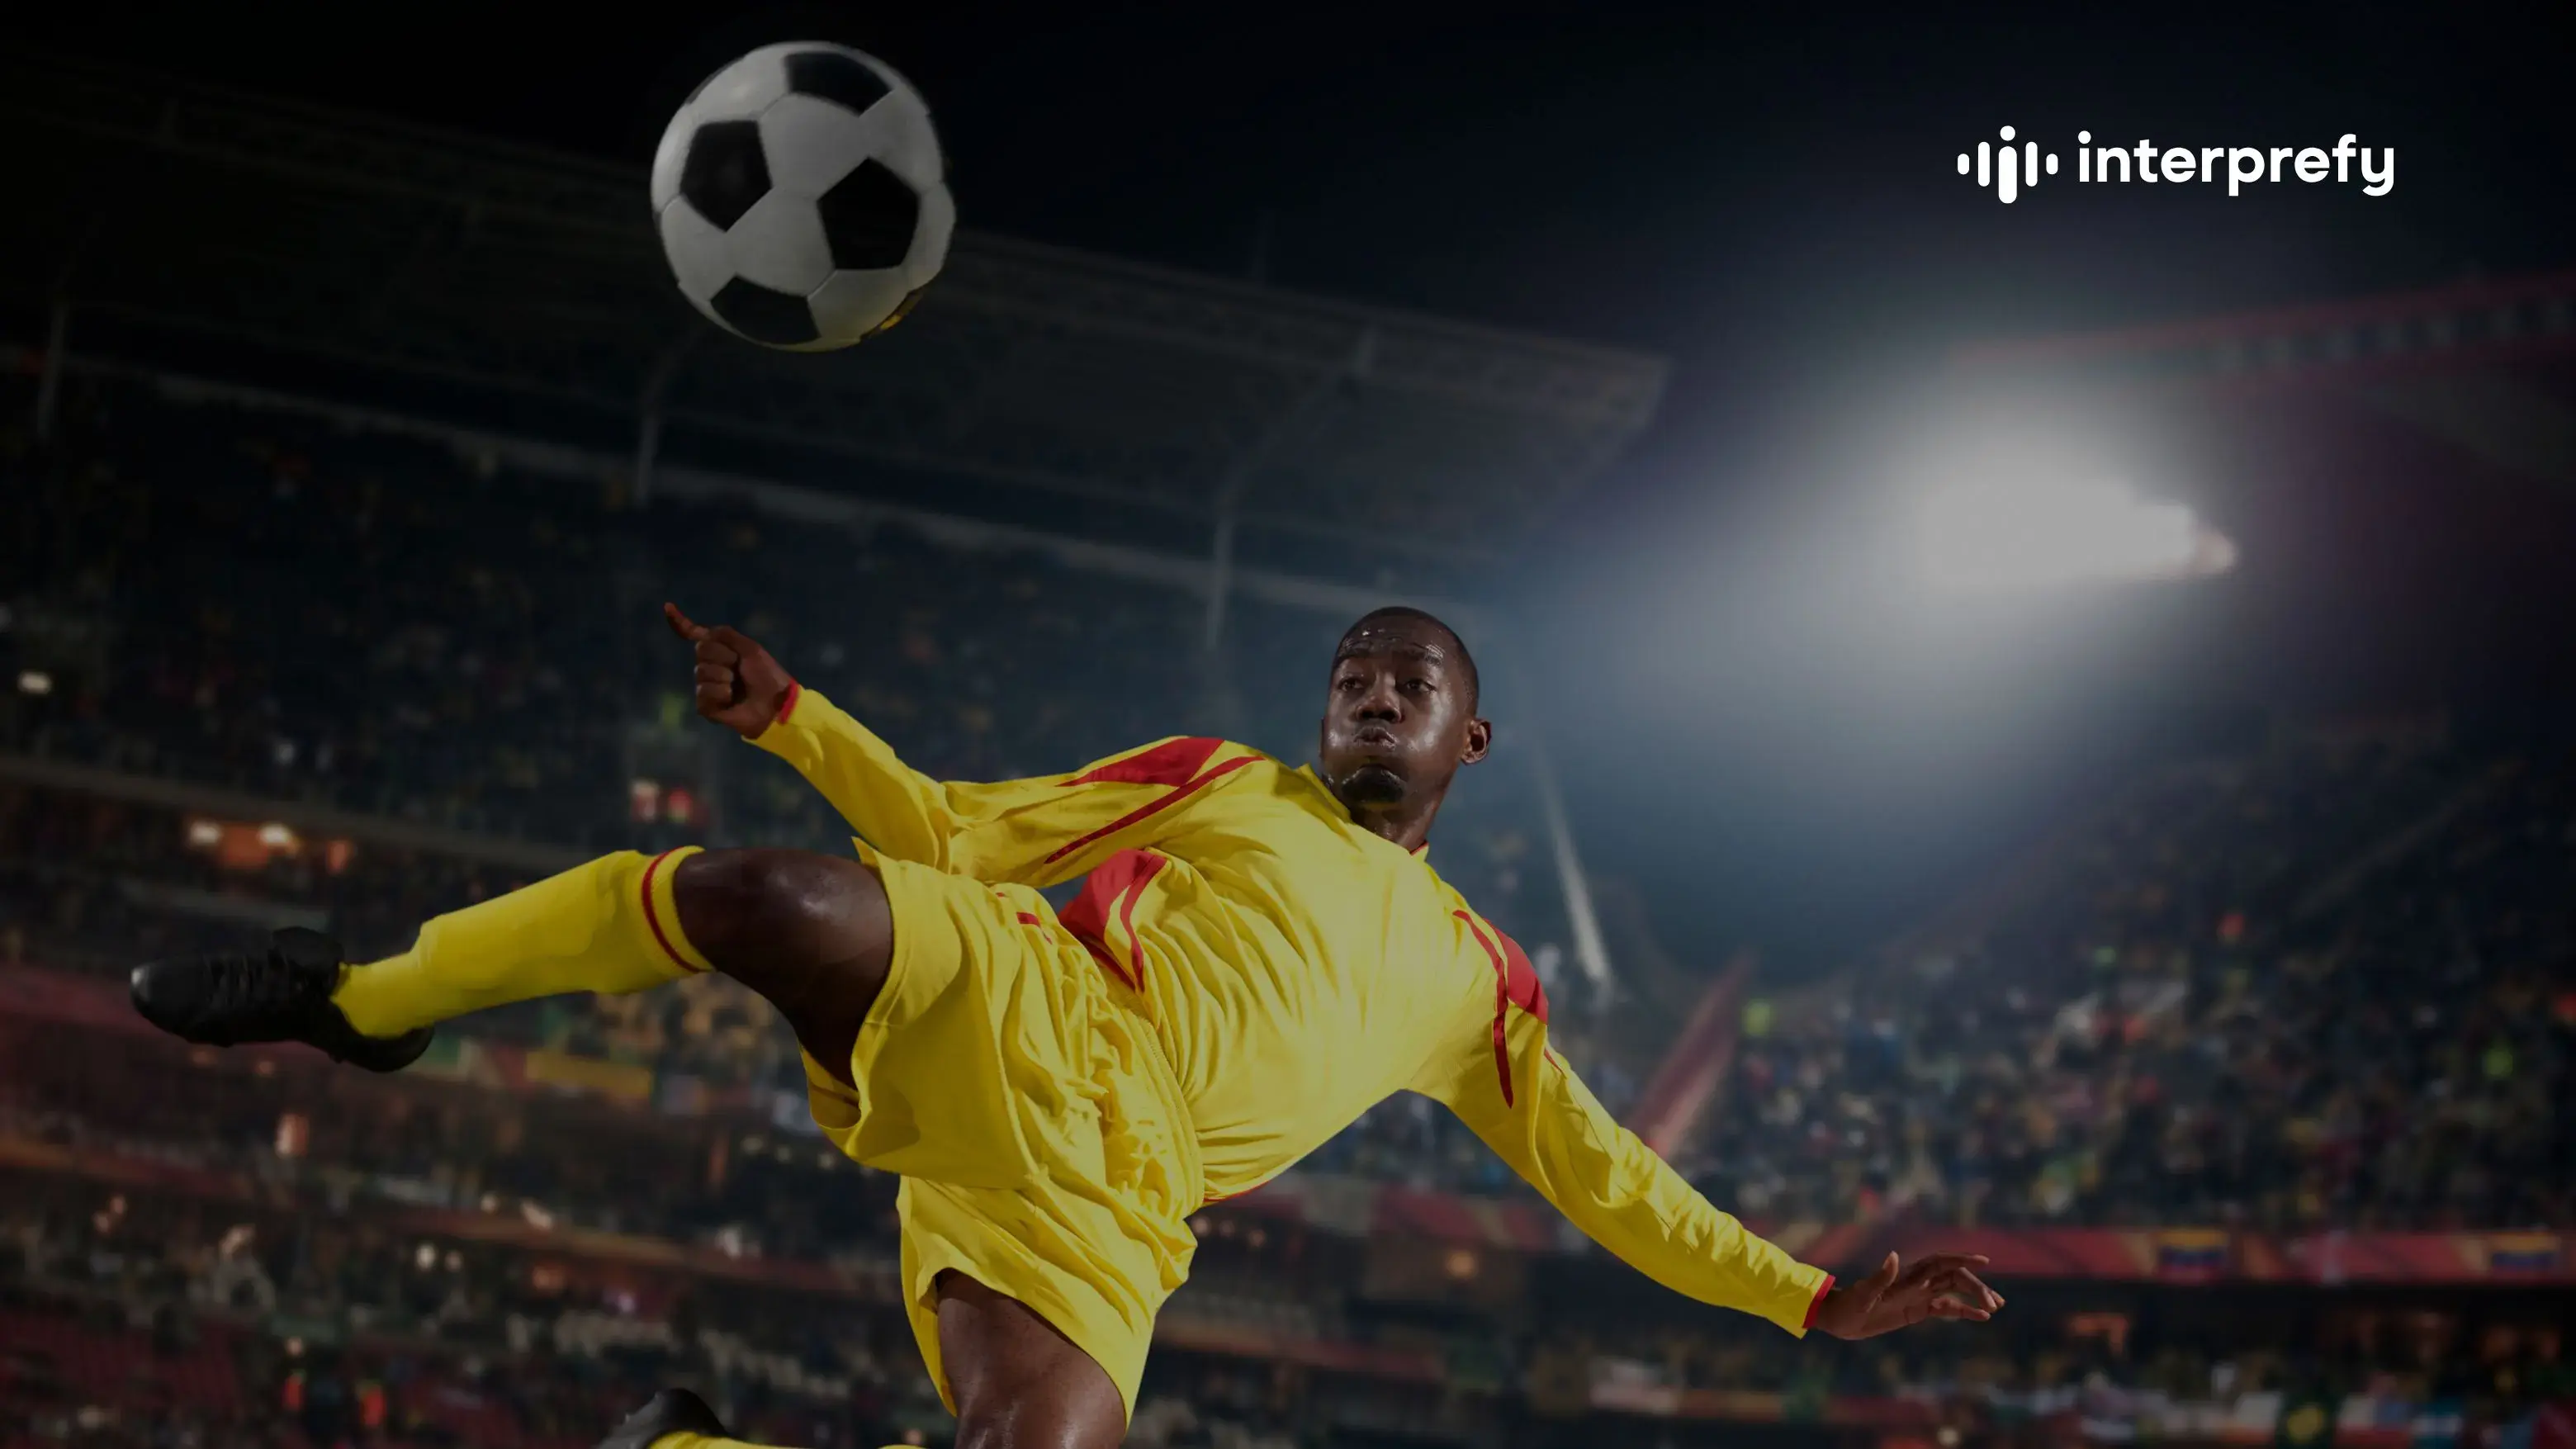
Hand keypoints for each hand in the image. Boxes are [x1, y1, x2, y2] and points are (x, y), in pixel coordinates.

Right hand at [663, 602, 795, 739]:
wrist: (774, 704)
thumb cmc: (766, 676)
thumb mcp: (751, 649)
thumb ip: (727, 635)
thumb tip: (701, 629)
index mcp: (721, 651)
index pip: (697, 635)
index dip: (682, 623)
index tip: (667, 607)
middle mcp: (710, 666)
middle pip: (701, 650)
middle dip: (723, 656)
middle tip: (739, 667)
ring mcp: (706, 686)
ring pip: (702, 671)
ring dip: (724, 677)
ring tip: (737, 686)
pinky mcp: (705, 706)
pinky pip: (703, 692)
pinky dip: (720, 693)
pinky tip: (730, 699)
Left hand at [1809, 1252, 2001, 1339]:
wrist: (1838, 1319)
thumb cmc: (1848, 1305)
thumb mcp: (1863, 1294)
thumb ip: (1879, 1277)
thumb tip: (1893, 1256)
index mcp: (1907, 1276)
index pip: (1940, 1263)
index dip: (1962, 1260)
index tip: (1984, 1261)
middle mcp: (1916, 1283)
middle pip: (1954, 1278)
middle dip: (1976, 1287)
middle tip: (1994, 1303)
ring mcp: (1918, 1296)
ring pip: (1954, 1291)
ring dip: (1975, 1297)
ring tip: (1997, 1306)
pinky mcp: (1917, 1310)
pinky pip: (1946, 1309)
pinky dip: (1964, 1312)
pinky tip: (1982, 1318)